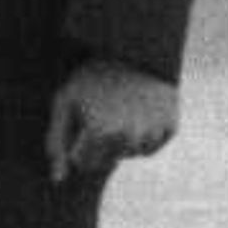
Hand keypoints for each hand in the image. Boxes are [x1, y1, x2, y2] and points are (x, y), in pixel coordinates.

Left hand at [46, 56, 177, 181]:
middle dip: (101, 144)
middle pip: (108, 161)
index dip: (78, 143)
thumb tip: (58, 179)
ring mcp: (153, 133)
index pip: (83, 164)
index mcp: (100, 132)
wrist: (133, 47)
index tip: (81, 119)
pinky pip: (152, 145)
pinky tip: (140, 110)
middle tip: (102, 111)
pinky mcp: (172, 127)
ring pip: (131, 153)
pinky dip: (145, 134)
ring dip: (124, 139)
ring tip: (121, 108)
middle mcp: (129, 137)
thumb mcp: (65, 102)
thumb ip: (56, 141)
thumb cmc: (92, 75)